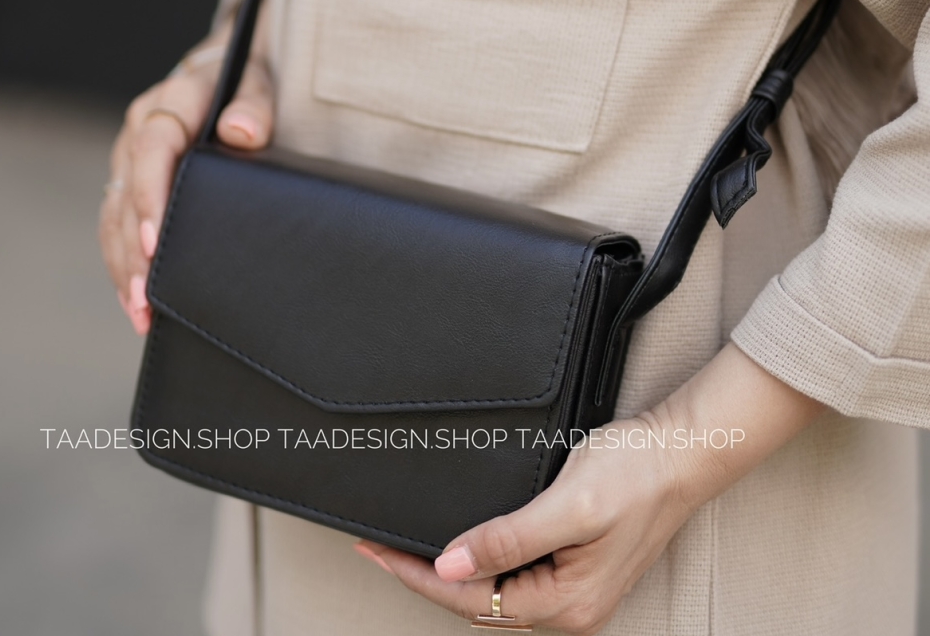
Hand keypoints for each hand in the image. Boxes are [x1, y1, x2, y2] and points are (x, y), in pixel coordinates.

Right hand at [98, 3, 275, 333]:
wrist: (231, 66)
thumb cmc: (249, 76)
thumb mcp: (259, 80)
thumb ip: (254, 104)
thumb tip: (242, 131)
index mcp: (172, 99)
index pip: (153, 147)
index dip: (152, 196)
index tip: (158, 242)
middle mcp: (141, 129)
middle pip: (126, 195)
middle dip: (135, 252)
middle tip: (147, 300)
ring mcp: (131, 157)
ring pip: (115, 217)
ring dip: (124, 267)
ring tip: (140, 314)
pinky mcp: (133, 180)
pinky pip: (118, 225)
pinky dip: (124, 263)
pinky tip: (135, 300)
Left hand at [354, 343, 824, 633]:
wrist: (681, 450)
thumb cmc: (634, 473)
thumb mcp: (567, 505)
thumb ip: (508, 540)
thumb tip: (451, 568)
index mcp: (568, 602)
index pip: (471, 599)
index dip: (417, 576)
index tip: (376, 551)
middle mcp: (571, 606)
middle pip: (479, 603)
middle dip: (426, 578)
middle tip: (380, 549)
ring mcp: (576, 588)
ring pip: (495, 592)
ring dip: (451, 572)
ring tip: (408, 549)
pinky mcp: (578, 565)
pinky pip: (515, 576)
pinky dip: (481, 561)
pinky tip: (462, 546)